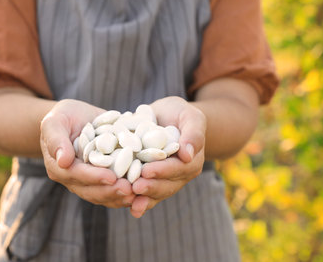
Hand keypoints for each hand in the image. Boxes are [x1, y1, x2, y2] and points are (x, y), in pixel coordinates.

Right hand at [40, 99, 134, 207]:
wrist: (76, 118)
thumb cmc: (63, 116)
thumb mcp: (54, 121)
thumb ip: (56, 138)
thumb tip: (63, 161)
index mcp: (59, 167)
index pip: (76, 175)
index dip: (94, 177)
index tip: (111, 177)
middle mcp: (73, 179)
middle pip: (91, 191)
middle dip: (111, 191)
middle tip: (130, 189)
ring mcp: (88, 182)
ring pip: (103, 196)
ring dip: (120, 197)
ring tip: (137, 194)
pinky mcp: (102, 181)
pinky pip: (113, 192)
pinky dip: (126, 194)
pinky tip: (141, 192)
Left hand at [130, 96, 205, 217]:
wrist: (163, 118)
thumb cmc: (178, 113)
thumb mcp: (189, 116)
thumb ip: (193, 132)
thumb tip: (188, 155)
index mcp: (191, 160)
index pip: (178, 167)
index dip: (163, 170)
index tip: (147, 170)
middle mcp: (180, 175)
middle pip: (167, 185)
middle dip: (151, 187)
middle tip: (135, 187)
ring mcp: (166, 181)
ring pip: (156, 193)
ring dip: (143, 198)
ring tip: (129, 198)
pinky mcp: (151, 182)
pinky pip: (147, 196)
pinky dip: (140, 203)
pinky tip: (131, 209)